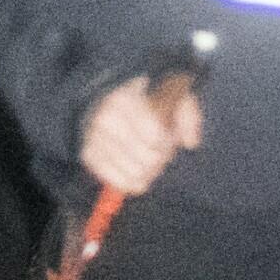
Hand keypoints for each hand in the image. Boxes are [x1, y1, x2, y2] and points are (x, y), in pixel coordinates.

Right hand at [77, 71, 204, 196]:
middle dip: (159, 159)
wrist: (108, 97)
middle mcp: (105, 119)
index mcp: (126, 99)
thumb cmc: (148, 99)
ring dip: (148, 172)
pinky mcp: (88, 155)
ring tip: (147, 159)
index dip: (167, 142)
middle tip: (159, 151)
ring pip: (135, 175)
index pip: (155, 136)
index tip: (168, 136)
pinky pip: (119, 183)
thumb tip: (191, 143)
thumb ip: (188, 116)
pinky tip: (136, 171)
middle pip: (147, 160)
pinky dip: (132, 182)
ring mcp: (93, 138)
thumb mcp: (173, 96)